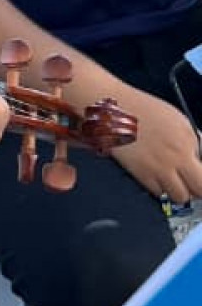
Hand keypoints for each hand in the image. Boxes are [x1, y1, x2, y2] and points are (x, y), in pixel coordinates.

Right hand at [110, 87, 201, 208]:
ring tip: (174, 181)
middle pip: (199, 190)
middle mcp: (176, 157)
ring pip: (180, 197)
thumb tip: (197, 155)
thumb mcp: (177, 118)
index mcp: (188, 140)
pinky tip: (157, 176)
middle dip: (198, 188)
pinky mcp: (142, 176)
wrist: (112, 111)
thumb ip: (191, 139)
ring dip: (180, 191)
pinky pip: (158, 193)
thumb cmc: (139, 108)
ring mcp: (159, 169)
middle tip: (193, 183)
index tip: (199, 174)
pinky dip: (160, 189)